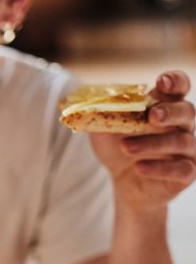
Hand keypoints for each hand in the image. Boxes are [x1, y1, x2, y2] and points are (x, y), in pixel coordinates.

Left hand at [89, 71, 195, 212]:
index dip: (174, 81)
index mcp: (164, 107)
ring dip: (152, 143)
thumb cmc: (119, 149)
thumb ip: (98, 116)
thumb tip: (79, 104)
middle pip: (186, 111)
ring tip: (125, 147)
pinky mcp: (186, 172)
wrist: (124, 183)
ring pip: (180, 141)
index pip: (179, 87)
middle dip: (170, 112)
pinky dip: (160, 168)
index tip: (161, 82)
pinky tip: (139, 167)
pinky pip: (182, 169)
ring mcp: (187, 149)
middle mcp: (181, 125)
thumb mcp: (104, 131)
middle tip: (152, 115)